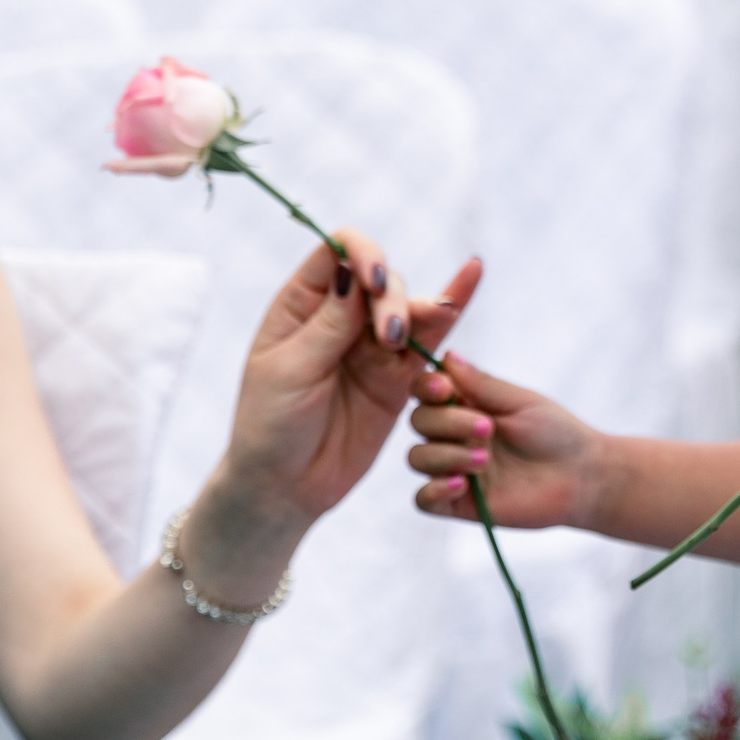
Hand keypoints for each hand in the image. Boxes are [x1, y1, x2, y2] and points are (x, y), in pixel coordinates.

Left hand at [213, 231, 484, 534]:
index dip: (362, 253)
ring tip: (418, 331)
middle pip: (380, 279)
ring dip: (419, 311)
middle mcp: (339, 316)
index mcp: (301, 304)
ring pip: (408, 307)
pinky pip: (428, 340)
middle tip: (391, 336)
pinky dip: (449, 312)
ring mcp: (371, 345)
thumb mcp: (289, 372)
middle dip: (392, 298)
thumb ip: (328, 325)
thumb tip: (352, 271)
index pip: (337, 252)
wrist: (286, 487)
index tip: (373, 280)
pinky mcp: (398, 376)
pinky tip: (469, 279)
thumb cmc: (270, 427)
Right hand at [407, 353, 604, 530]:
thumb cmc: (557, 433)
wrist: (582, 478)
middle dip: (447, 422)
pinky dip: (434, 490)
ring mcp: (455, 468)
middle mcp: (455, 435)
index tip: (445, 390)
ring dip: (446, 455)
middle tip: (488, 428)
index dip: (426, 387)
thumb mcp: (521, 402)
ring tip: (485, 460)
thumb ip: (481, 384)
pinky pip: (423, 499)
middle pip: (419, 421)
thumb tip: (446, 355)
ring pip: (417, 458)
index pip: (426, 391)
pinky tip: (462, 485)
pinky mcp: (459, 503)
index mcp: (467, 405)